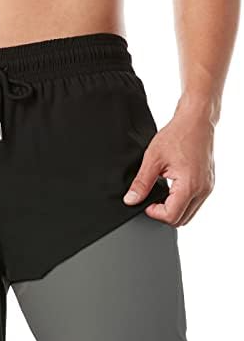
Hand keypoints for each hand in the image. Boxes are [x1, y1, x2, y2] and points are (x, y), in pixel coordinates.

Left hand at [123, 99, 215, 226]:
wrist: (196, 120)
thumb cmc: (178, 135)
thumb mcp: (152, 159)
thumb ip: (141, 183)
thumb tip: (131, 200)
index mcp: (190, 185)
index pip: (171, 216)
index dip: (154, 213)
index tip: (145, 201)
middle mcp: (203, 189)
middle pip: (180, 220)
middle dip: (162, 214)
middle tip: (151, 198)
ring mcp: (208, 187)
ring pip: (188, 214)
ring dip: (172, 209)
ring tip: (161, 193)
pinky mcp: (208, 183)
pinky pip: (194, 204)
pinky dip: (181, 202)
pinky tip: (171, 190)